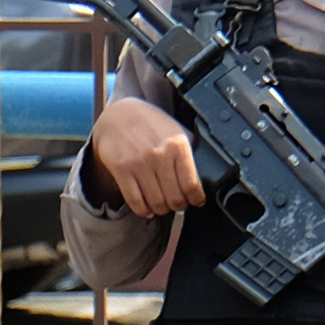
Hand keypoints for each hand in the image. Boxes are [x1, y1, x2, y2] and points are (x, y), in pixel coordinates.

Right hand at [88, 97, 204, 217]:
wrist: (119, 113)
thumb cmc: (151, 124)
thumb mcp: (177, 130)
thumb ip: (190, 151)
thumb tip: (205, 175)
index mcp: (178, 146)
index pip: (192, 184)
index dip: (196, 199)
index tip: (196, 201)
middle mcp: (160, 155)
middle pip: (175, 198)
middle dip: (179, 206)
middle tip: (178, 204)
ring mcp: (140, 163)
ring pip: (156, 202)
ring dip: (162, 210)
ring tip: (163, 206)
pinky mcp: (121, 169)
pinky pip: (135, 200)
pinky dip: (142, 210)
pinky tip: (147, 209)